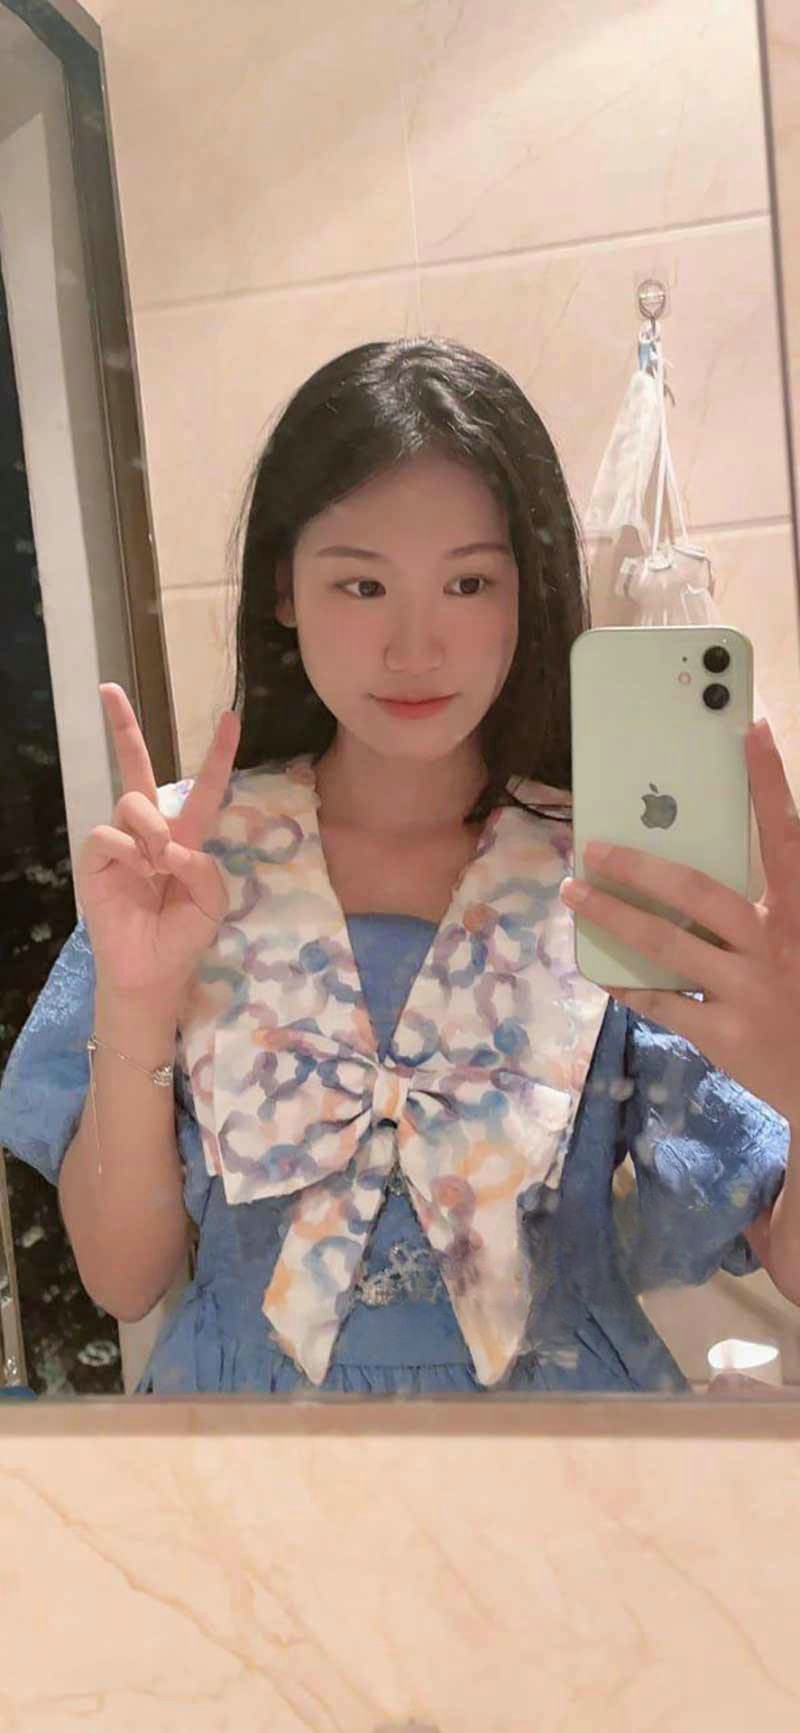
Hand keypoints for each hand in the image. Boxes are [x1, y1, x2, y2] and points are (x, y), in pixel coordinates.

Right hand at [76, 684, 240, 998]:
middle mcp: (152, 832)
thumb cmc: (183, 937)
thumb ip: (205, 870)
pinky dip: (128, 850)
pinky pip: (109, 833)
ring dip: (152, 827)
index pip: (203, 788)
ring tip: (158, 865)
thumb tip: (171, 847)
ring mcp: (121, 843)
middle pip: (138, 769)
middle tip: (108, 689)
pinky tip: (137, 872)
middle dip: (123, 727)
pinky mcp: (96, 859)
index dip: (218, 754)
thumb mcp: (212, 904)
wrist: (152, 972)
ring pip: (133, 800)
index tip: (231, 716)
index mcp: (188, 837)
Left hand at [559, 720, 799, 1130]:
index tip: (752, 730)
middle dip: (640, 865)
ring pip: (665, 943)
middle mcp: (775, 944)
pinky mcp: (725, 1035)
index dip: (771, 782)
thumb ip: (775, 900)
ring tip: (573, 893)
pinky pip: (661, 1000)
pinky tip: (600, 968)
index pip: (786, 836)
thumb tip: (720, 856)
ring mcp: (748, 992)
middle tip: (593, 845)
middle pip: (699, 891)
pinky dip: (628, 983)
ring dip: (612, 915)